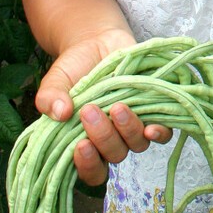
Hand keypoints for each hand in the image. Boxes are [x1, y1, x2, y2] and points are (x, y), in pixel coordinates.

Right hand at [36, 29, 171, 185]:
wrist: (97, 42)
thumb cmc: (74, 68)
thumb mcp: (56, 80)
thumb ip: (50, 97)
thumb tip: (58, 113)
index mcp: (85, 140)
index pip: (90, 170)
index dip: (87, 165)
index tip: (80, 146)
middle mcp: (111, 139)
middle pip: (114, 155)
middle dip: (103, 137)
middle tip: (90, 111)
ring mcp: (133, 126)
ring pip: (137, 144)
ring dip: (128, 129)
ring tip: (117, 107)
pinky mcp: (154, 110)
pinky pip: (163, 132)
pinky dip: (159, 132)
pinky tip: (152, 127)